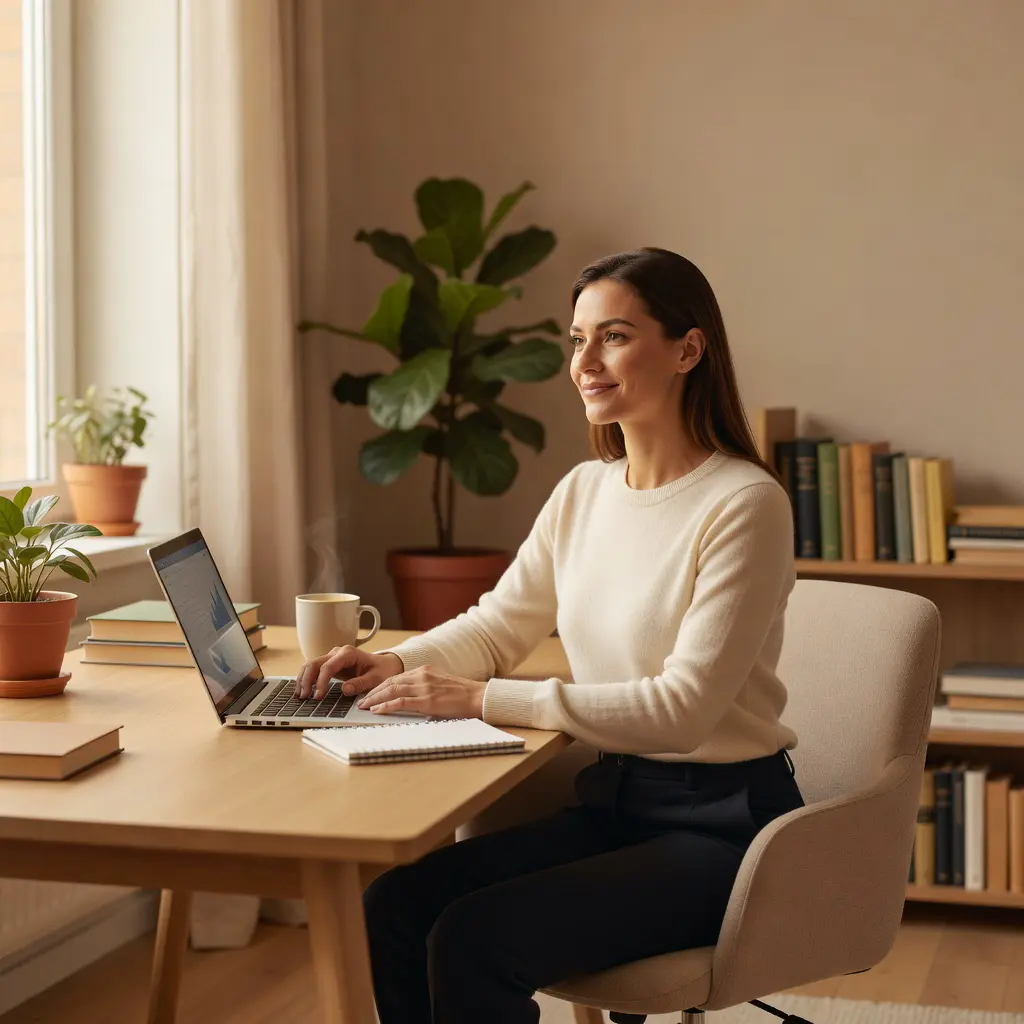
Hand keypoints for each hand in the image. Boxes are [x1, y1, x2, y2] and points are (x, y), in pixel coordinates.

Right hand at [295, 645, 403, 699]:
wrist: (385, 666)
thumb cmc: (381, 671)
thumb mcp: (376, 678)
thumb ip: (361, 683)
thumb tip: (344, 689)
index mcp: (348, 653)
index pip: (328, 666)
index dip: (321, 682)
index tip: (318, 696)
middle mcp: (337, 653)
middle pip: (315, 663)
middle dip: (306, 680)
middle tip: (304, 697)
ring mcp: (332, 657)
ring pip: (311, 665)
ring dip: (303, 679)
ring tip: (300, 695)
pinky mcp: (330, 664)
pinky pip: (314, 670)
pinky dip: (307, 679)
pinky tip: (302, 690)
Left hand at [358, 666, 486, 718]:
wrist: (479, 697)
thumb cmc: (463, 695)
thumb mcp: (440, 685)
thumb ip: (425, 687)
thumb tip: (410, 697)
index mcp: (425, 671)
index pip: (396, 677)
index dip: (380, 686)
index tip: (370, 693)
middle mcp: (422, 676)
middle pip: (390, 682)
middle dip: (373, 692)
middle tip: (361, 701)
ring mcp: (424, 687)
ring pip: (391, 690)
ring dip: (375, 699)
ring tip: (364, 707)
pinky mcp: (427, 700)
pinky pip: (400, 702)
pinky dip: (386, 706)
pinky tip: (377, 710)